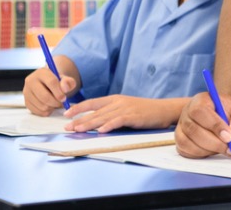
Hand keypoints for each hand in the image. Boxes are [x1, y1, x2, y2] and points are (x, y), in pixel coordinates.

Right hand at [22, 67, 77, 115]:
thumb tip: (65, 89)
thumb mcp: (65, 79)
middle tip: (61, 103)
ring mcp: (26, 92)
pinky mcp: (26, 101)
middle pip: (45, 96)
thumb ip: (68, 82)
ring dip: (52, 108)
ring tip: (56, 103)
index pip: (52, 82)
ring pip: (41, 105)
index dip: (59, 92)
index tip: (64, 98)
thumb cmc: (57, 82)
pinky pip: (37, 111)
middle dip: (56, 102)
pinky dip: (46, 112)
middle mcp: (30, 81)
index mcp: (41, 72)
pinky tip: (50, 107)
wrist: (47, 84)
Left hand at [62, 95, 180, 132]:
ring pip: (103, 117)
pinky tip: (100, 131)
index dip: (78, 108)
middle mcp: (118, 102)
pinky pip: (118, 121)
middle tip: (67, 128)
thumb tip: (95, 121)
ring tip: (78, 130)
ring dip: (89, 124)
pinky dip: (109, 126)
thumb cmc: (145, 111)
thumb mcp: (126, 108)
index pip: (92, 102)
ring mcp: (126, 109)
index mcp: (115, 99)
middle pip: (95, 112)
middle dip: (79, 120)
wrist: (164, 109)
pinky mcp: (134, 116)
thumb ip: (111, 112)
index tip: (66, 114)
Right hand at [175, 91, 230, 157]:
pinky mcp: (181, 140)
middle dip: (213, 142)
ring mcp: (181, 127)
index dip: (214, 125)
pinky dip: (200, 154)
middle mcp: (187, 112)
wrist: (227, 117)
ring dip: (207, 150)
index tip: (229, 137)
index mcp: (201, 100)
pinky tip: (214, 150)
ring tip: (224, 148)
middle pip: (193, 129)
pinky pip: (185, 151)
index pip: (200, 111)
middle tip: (230, 148)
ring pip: (186, 142)